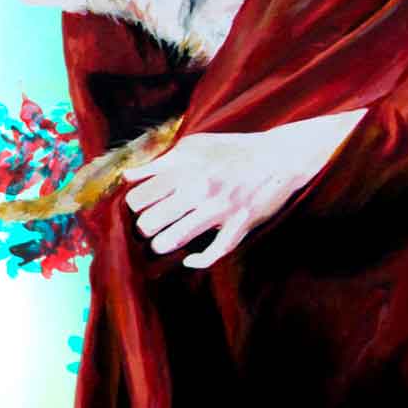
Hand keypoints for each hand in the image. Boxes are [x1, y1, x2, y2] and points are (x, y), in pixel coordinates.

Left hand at [118, 110, 369, 268]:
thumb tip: (127, 176)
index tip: (142, 207)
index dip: (134, 207)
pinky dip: (197, 260)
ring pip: (172, 240)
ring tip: (163, 242)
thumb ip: (159, 162)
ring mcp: (220, 209)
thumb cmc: (231, 150)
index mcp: (183, 168)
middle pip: (149, 222)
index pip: (137, 198)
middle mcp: (198, 189)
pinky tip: (189, 259)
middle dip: (145, 228)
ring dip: (161, 245)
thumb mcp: (192, 146)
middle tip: (151, 227)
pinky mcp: (240, 225)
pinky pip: (212, 253)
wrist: (279, 156)